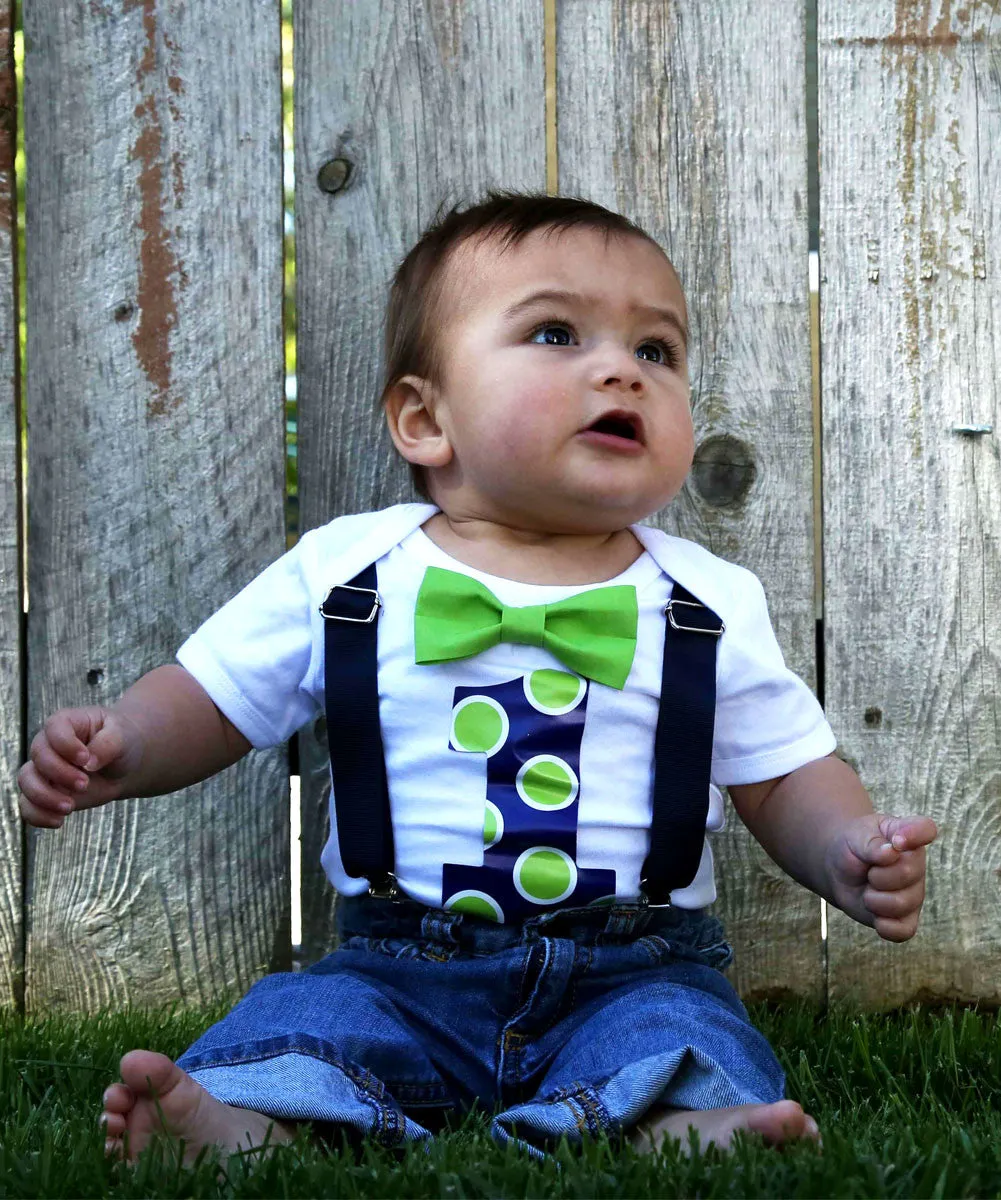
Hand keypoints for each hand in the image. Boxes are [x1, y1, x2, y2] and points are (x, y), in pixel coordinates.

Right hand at [17, 706, 143, 827]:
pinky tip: (58, 821)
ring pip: (26, 781)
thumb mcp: (122, 736)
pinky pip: (28, 805)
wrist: (123, 765)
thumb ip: (108, 744)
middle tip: (85, 784)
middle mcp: (49, 745)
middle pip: (39, 757)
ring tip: (70, 807)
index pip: (54, 729)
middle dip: (60, 774)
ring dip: (44, 797)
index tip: (86, 759)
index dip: (66, 746)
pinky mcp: (46, 792)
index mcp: (67, 723)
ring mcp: (44, 770)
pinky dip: (38, 816)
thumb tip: (89, 762)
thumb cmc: (121, 742)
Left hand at [825, 813, 937, 940]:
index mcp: (908, 837)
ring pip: (901, 904)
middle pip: (907, 873)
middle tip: (868, 870)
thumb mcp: (855, 836)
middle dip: (876, 874)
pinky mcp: (906, 919)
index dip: (914, 834)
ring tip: (868, 889)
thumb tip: (891, 852)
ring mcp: (914, 894)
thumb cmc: (853, 847)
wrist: (839, 869)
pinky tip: (874, 914)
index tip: (896, 840)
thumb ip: (871, 842)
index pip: (926, 829)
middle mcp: (917, 866)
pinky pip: (903, 931)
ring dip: (873, 899)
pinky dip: (884, 926)